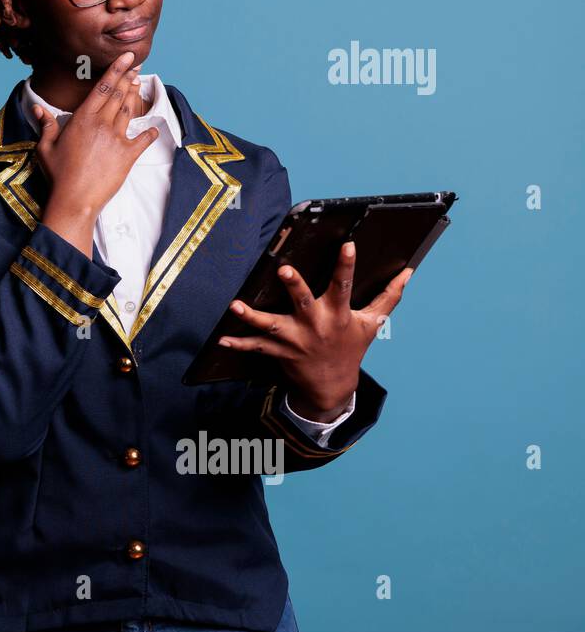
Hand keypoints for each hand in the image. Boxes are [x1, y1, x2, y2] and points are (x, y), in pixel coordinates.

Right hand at [34, 51, 158, 255]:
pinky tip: (154, 128)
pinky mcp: (127, 156)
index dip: (116, 70)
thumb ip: (46, 125)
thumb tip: (38, 108)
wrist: (74, 199)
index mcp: (82, 118)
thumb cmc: (58, 174)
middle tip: (136, 66)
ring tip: (138, 85)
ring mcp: (117, 139)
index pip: (102, 87)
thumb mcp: (45, 148)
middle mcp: (102, 124)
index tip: (126, 57)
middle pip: (118, 94)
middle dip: (128, 78)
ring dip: (135, 96)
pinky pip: (143, 139)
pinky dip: (149, 133)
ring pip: (129, 111)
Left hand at [218, 241, 412, 419]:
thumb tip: (409, 272)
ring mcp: (295, 340)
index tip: (348, 245)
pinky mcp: (279, 352)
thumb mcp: (371, 324)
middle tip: (284, 269)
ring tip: (235, 306)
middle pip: (303, 302)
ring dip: (252, 317)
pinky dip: (238, 344)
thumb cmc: (350, 348)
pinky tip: (222, 340)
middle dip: (294, 286)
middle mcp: (315, 325)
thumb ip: (388, 297)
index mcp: (337, 314)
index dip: (346, 265)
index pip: (343, 285)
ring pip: (271, 326)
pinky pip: (255, 348)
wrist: (332, 386)